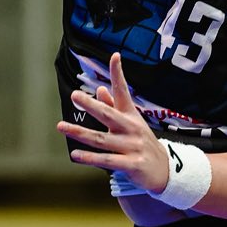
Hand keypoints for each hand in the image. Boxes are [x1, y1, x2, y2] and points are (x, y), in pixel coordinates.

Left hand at [57, 52, 168, 193]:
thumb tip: (99, 89)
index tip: (115, 56)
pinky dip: (90, 158)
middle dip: (91, 105)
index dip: (119, 73)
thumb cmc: (142, 142)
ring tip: (61, 127)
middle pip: (109, 114)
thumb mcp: (131, 122)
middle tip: (75, 95)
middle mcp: (131, 128)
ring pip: (102, 139)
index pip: (124, 91)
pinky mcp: (132, 164)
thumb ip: (114, 107)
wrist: (164, 170)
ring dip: (80, 133)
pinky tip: (75, 155)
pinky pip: (107, 160)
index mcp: (131, 115)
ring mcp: (132, 146)